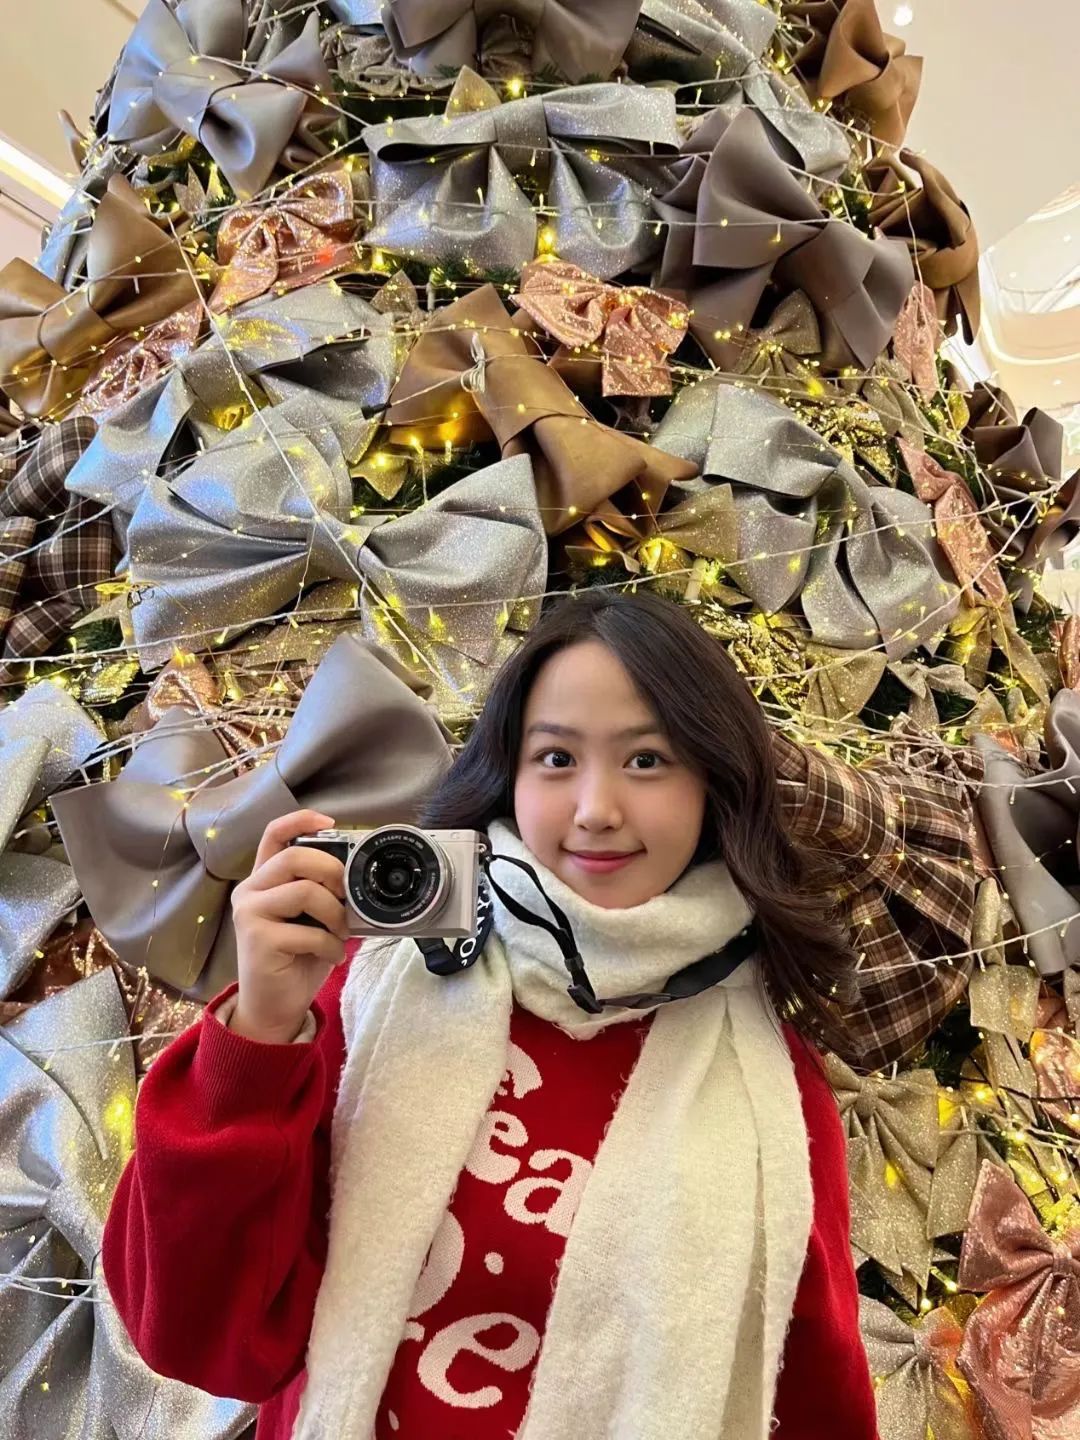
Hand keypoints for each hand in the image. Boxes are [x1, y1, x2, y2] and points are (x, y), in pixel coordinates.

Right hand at [229, 810, 348, 1043]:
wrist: (273, 1007)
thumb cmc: (297, 958)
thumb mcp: (311, 918)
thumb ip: (322, 892)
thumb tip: (357, 875)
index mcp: (263, 879)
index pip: (273, 834)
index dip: (301, 820)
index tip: (331, 823)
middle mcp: (250, 890)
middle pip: (295, 856)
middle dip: (333, 872)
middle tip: (347, 897)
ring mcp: (249, 914)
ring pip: (305, 891)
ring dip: (336, 914)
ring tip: (340, 934)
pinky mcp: (257, 940)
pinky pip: (309, 932)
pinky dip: (331, 946)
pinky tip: (331, 956)